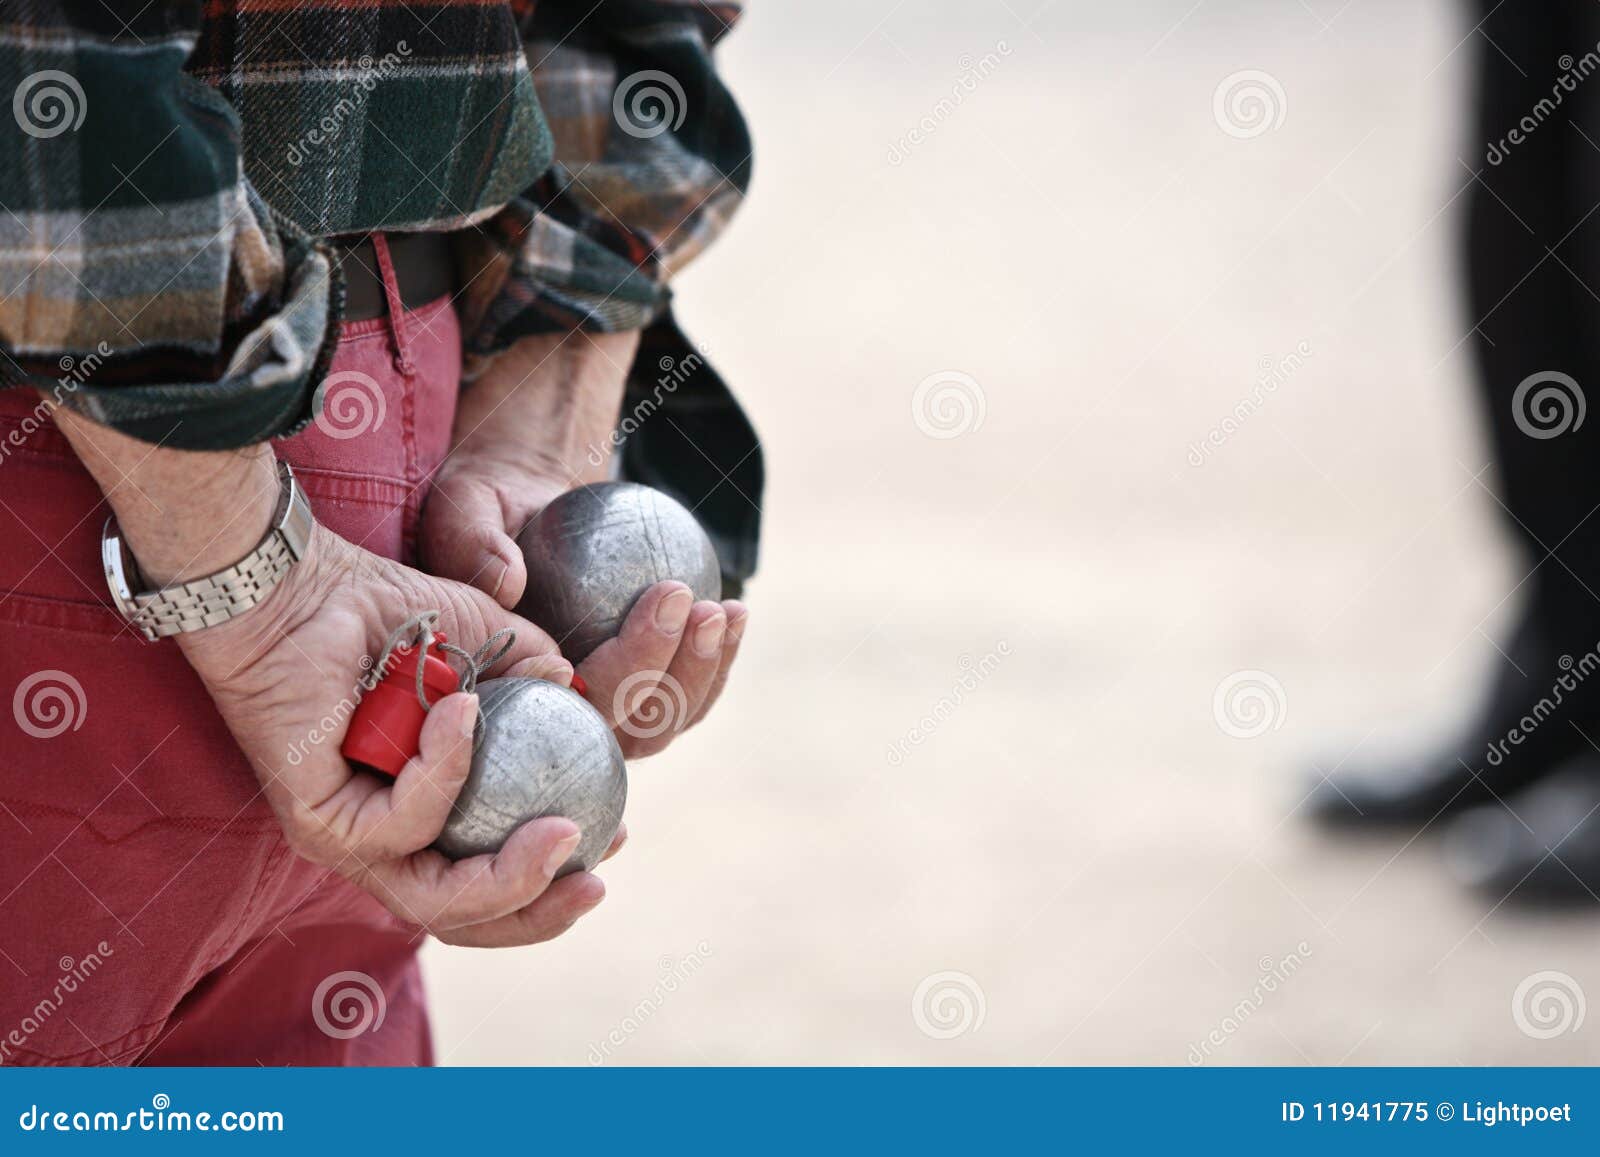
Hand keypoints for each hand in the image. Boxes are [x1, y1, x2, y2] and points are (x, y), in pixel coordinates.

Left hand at [180, 522, 619, 946]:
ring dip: (511, 878)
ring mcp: (350, 838)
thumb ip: (532, 669)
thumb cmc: (382, 612)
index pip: (487, 878)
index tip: (611, 838)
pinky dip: (446, 769)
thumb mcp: (485, 638)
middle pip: (466, 916)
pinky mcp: (320, 824)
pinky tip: (461, 712)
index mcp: (421, 810)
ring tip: (561, 833)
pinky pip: (404, 822)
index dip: (553, 876)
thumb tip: (575, 688)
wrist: (300, 589)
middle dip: (541, 910)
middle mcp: (384, 838)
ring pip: (435, 901)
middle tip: (594, 878)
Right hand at [421, 330, 747, 757]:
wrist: (531, 508)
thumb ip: (472, 542)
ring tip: (720, 610)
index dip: (587, 690)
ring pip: (660, 724)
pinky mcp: (643, 692)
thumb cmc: (487, 507)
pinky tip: (735, 611)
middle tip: (676, 596)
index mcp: (496, 695)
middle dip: (654, 672)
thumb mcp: (464, 505)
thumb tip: (507, 581)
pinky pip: (687, 695)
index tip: (610, 638)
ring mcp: (603, 713)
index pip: (546, 714)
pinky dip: (717, 659)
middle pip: (615, 731)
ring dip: (699, 673)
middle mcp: (550, 720)